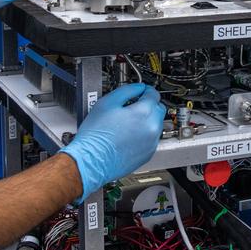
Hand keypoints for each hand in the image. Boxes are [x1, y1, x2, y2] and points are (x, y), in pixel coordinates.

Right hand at [61, 83, 165, 202]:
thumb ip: (127, 90)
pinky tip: (129, 135)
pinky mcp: (148, 154)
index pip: (154, 94)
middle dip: (148, 105)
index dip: (145, 90)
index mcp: (144, 113)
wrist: (91, 161)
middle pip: (159, 108)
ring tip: (128, 122)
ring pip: (156, 124)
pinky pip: (152, 138)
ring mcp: (151, 143)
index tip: (140, 91)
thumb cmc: (95, 135)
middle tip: (134, 105)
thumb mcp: (107, 102)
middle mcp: (152, 128)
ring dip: (147, 119)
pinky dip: (144, 134)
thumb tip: (138, 88)